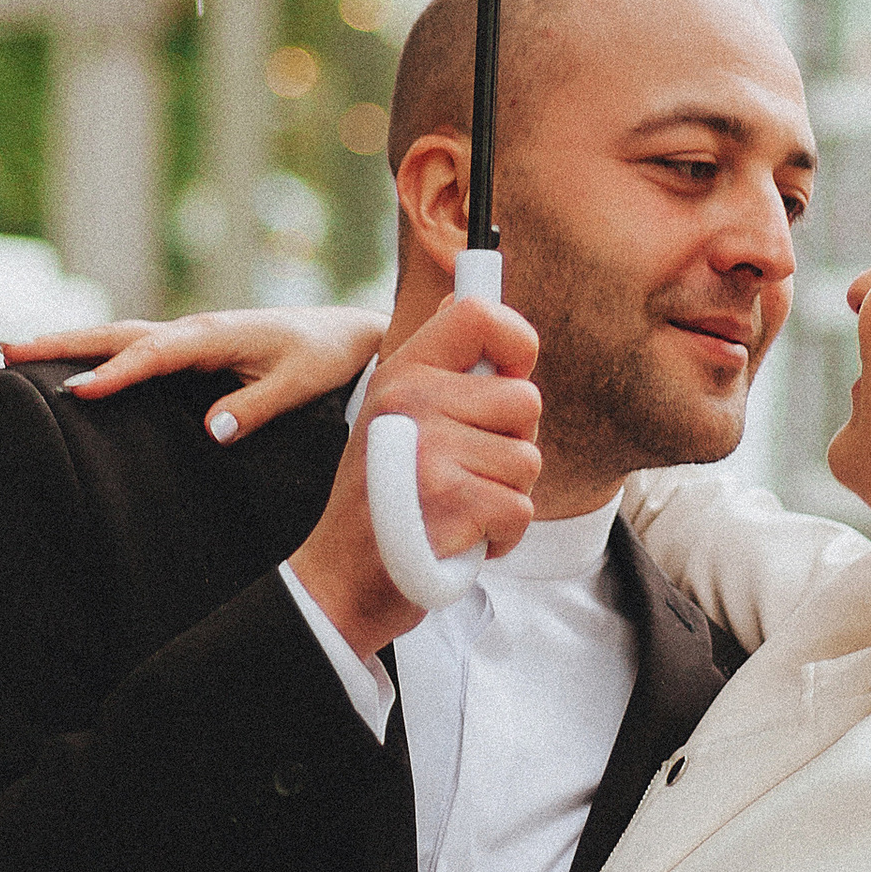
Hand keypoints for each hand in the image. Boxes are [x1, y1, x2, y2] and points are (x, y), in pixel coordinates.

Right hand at [0, 307, 384, 440]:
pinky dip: (97, 354)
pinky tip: (70, 370)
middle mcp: (192, 331)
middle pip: (116, 334)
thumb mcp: (299, 385)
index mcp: (213, 335)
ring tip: (14, 353)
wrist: (346, 334)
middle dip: (61, 343)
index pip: (152, 355)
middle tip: (4, 350)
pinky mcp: (190, 352)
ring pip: (118, 338)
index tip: (76, 392)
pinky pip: (133, 350)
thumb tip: (212, 431)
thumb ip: (257, 407)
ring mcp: (188, 339)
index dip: (114, 374)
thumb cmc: (324, 358)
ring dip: (69, 344)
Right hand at [287, 290, 541, 658]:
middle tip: (466, 469)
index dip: (516, 340)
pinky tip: (461, 537)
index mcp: (402, 372)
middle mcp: (412, 401)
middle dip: (512, 444)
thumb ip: (435, 362)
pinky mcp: (452, 503)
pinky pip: (521, 508)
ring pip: (528, 460)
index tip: (509, 374)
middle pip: (525, 400)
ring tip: (458, 506)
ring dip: (505, 495)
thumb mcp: (392, 414)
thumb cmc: (382, 494)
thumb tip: (464, 295)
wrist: (342, 577)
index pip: (478, 315)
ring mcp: (431, 452)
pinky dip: (501, 535)